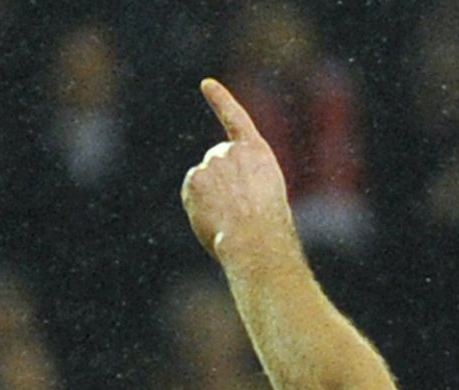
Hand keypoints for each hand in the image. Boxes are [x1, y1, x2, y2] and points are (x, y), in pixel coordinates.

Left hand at [180, 79, 300, 268]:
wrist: (256, 237)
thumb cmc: (267, 227)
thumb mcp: (265, 196)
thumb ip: (243, 183)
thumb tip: (216, 194)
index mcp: (258, 153)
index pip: (236, 119)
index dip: (220, 100)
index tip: (206, 84)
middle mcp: (233, 150)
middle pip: (217, 163)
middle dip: (221, 182)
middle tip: (239, 208)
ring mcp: (212, 162)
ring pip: (204, 180)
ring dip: (211, 197)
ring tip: (231, 216)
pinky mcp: (195, 177)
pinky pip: (192, 193)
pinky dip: (198, 206)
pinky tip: (215, 216)